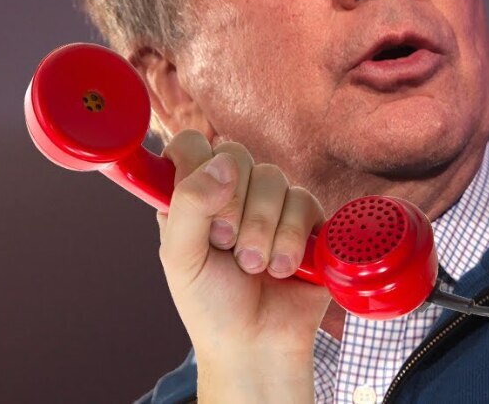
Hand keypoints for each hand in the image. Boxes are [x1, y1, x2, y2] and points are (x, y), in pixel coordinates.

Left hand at [156, 130, 329, 401]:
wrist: (258, 342)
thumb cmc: (211, 305)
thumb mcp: (181, 258)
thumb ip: (189, 205)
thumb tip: (222, 164)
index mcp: (193, 195)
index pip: (192, 145)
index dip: (197, 165)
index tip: (201, 202)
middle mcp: (233, 192)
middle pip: (237, 155)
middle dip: (233, 207)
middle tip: (227, 246)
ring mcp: (273, 203)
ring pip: (274, 179)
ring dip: (262, 231)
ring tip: (255, 266)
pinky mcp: (308, 218)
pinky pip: (304, 200)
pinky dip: (292, 239)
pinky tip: (284, 267)